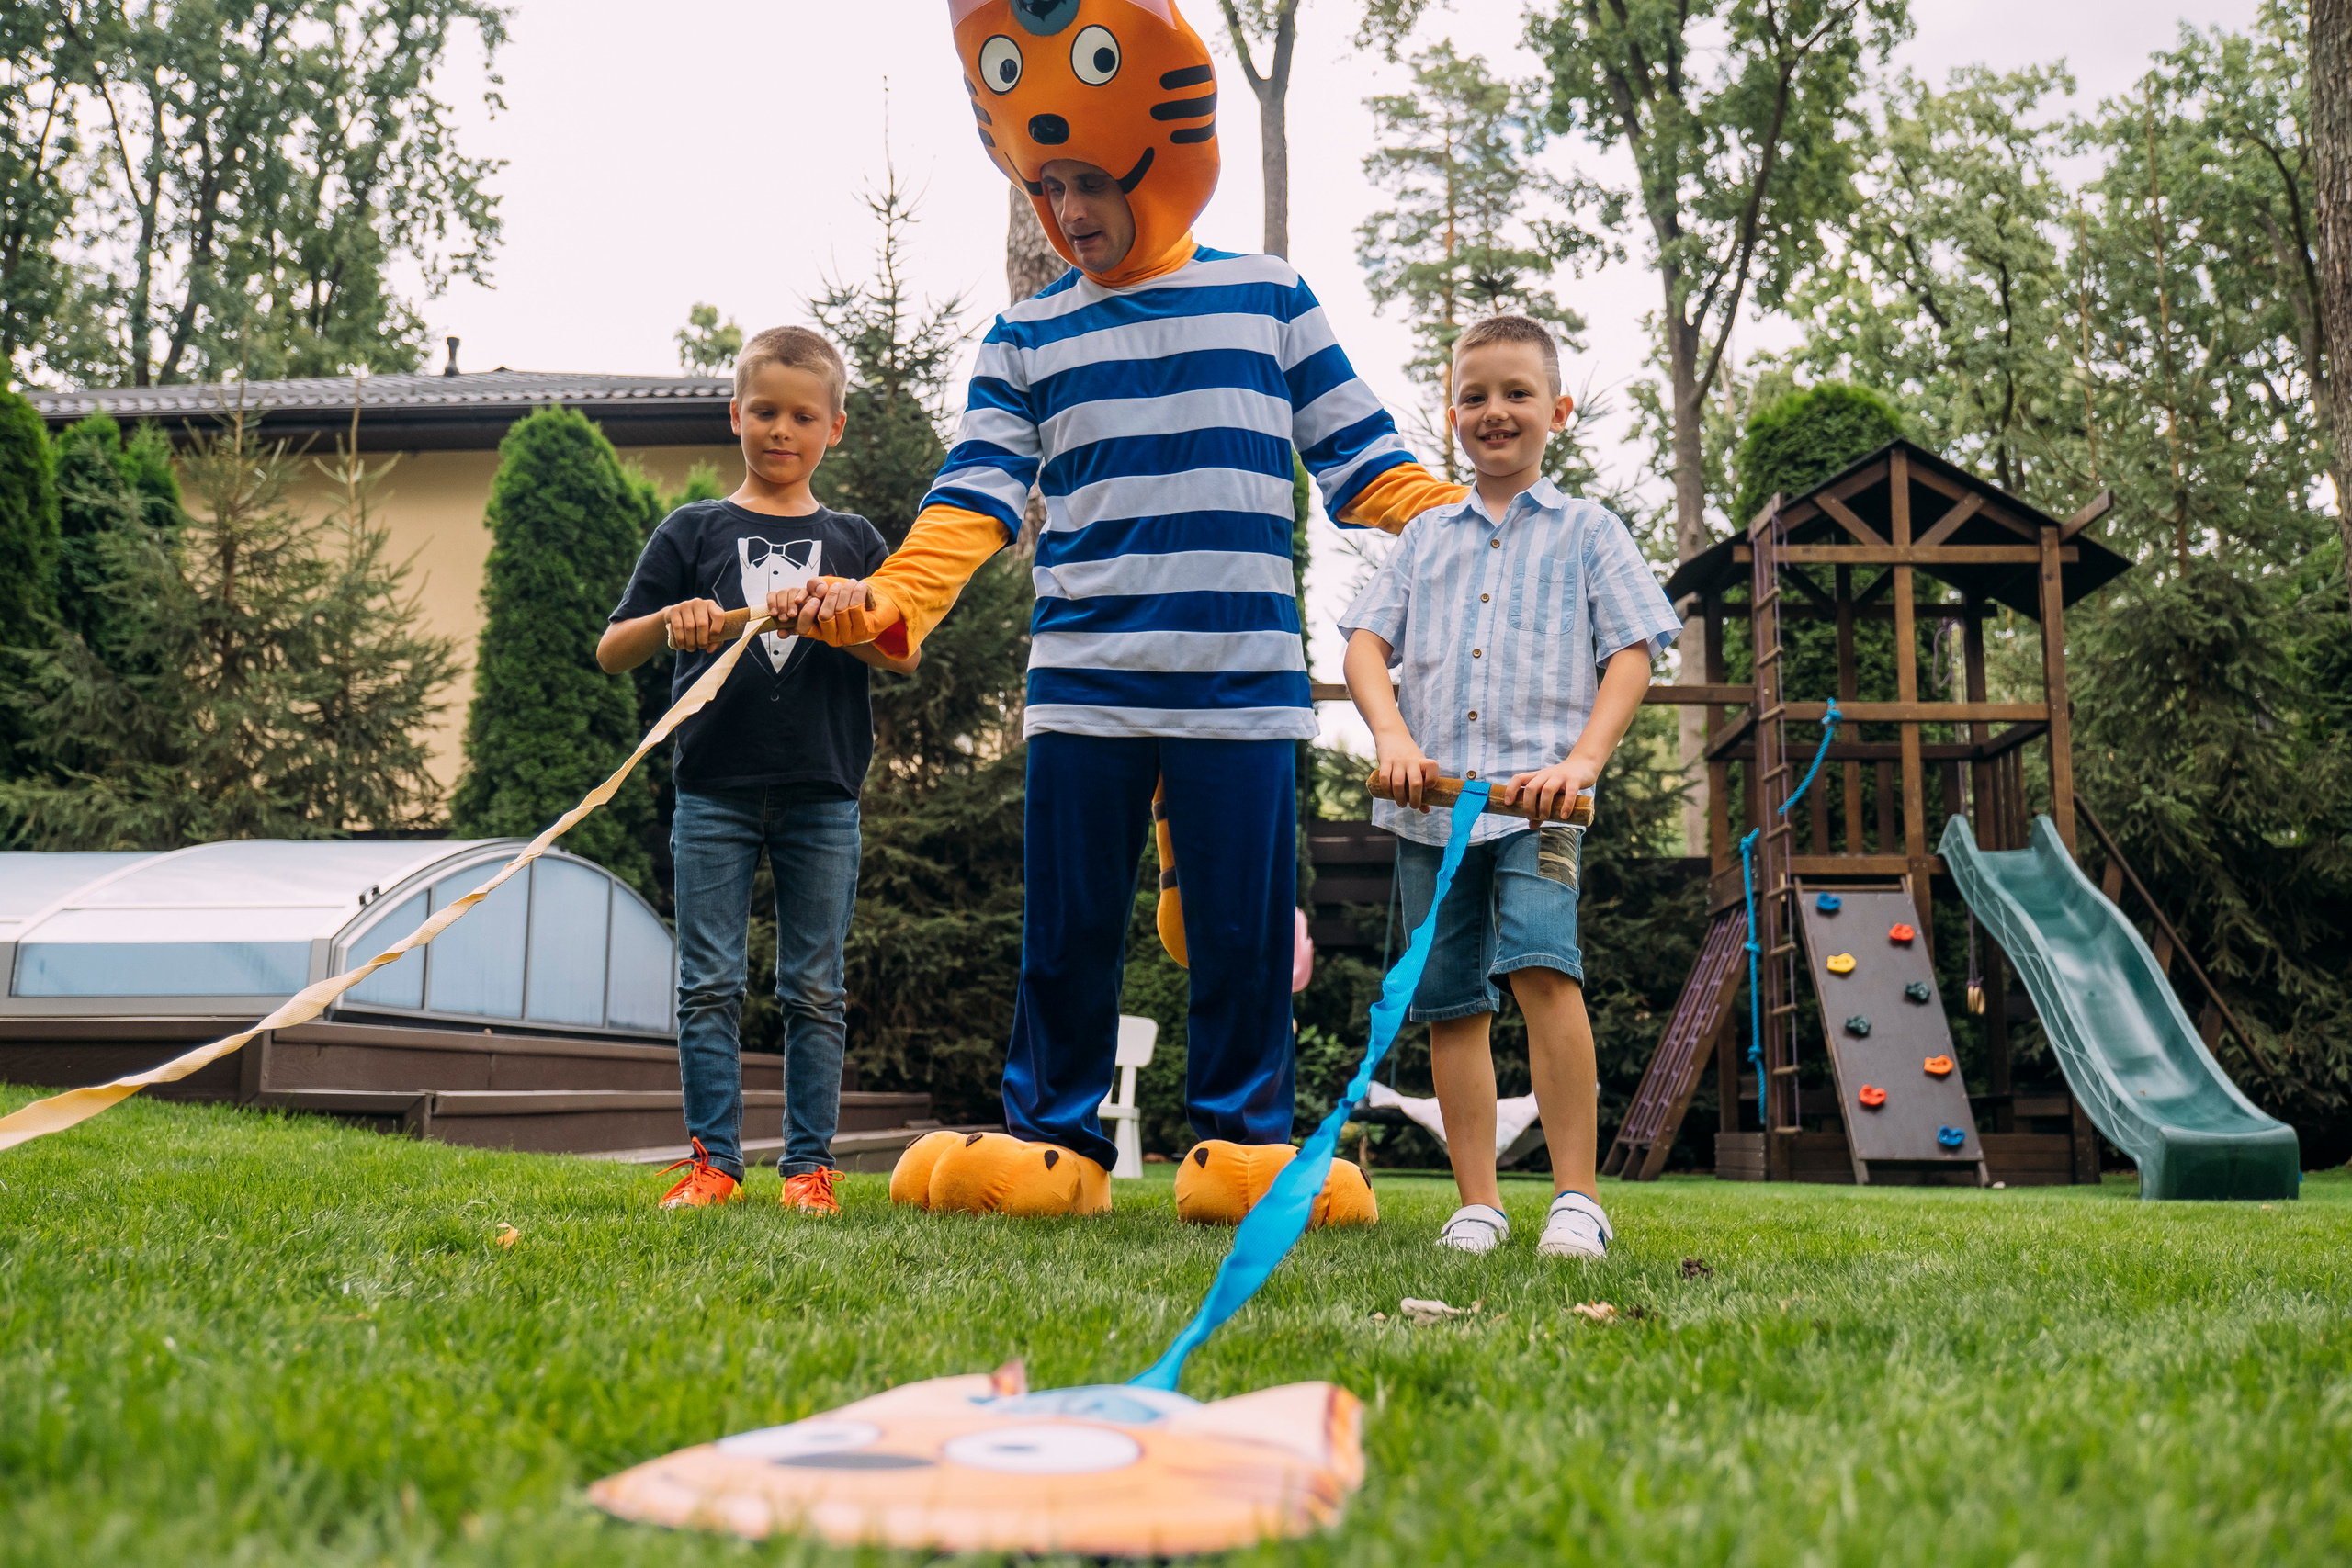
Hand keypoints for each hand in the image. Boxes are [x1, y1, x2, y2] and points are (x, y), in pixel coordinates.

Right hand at [662, 598, 727, 652]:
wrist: (677, 618)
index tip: (712, 638)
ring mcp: (685, 605)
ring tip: (691, 648)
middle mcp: (699, 603)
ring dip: (690, 642)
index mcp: (711, 605)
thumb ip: (715, 642)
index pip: (719, 615)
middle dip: (702, 640)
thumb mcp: (710, 633)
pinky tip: (681, 645)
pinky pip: (678, 627)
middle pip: (702, 624)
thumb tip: (710, 650)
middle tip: (701, 647)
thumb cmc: (698, 627)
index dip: (717, 629)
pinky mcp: (674, 610)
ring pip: (689, 627)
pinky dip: (680, 640)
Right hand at [785, 576, 901, 647]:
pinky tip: (860, 585)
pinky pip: (857, 608)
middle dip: (831, 595)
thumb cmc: (846, 596)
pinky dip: (858, 592)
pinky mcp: (865, 631)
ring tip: (851, 582)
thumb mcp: (825, 588)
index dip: (807, 614)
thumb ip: (814, 585)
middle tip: (838, 585)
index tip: (815, 599)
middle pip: (825, 616)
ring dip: (846, 591)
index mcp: (819, 630)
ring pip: (841, 610)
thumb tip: (820, 591)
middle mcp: (832, 637)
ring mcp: (849, 636)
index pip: (804, 629)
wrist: (875, 601)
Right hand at [1373, 734, 1440, 812]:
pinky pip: (1385, 778)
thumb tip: (1426, 811)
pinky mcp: (1385, 761)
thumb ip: (1422, 788)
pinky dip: (1387, 790)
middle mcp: (1412, 761)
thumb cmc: (1409, 758)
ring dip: (1400, 798)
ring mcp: (1398, 761)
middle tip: (1413, 805)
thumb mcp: (1418, 768)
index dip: (1432, 780)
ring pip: (1399, 784)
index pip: (1433, 767)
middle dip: (1415, 799)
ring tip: (1401, 803)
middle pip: (1416, 783)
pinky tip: (1389, 794)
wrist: (1392, 735)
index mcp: (1423, 761)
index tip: (1428, 789)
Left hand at [1504, 755, 1599, 821]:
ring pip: (1547, 790)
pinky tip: (1564, 816)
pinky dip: (1566, 805)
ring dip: (1544, 806)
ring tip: (1545, 817)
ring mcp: (1561, 776)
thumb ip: (1540, 808)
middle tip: (1531, 817)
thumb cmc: (1563, 782)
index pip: (1518, 778)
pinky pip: (1569, 793)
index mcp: (1537, 776)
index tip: (1508, 803)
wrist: (1584, 764)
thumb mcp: (1550, 792)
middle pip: (1531, 787)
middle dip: (1528, 805)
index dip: (1510, 790)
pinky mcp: (1575, 780)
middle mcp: (1547, 774)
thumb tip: (1531, 827)